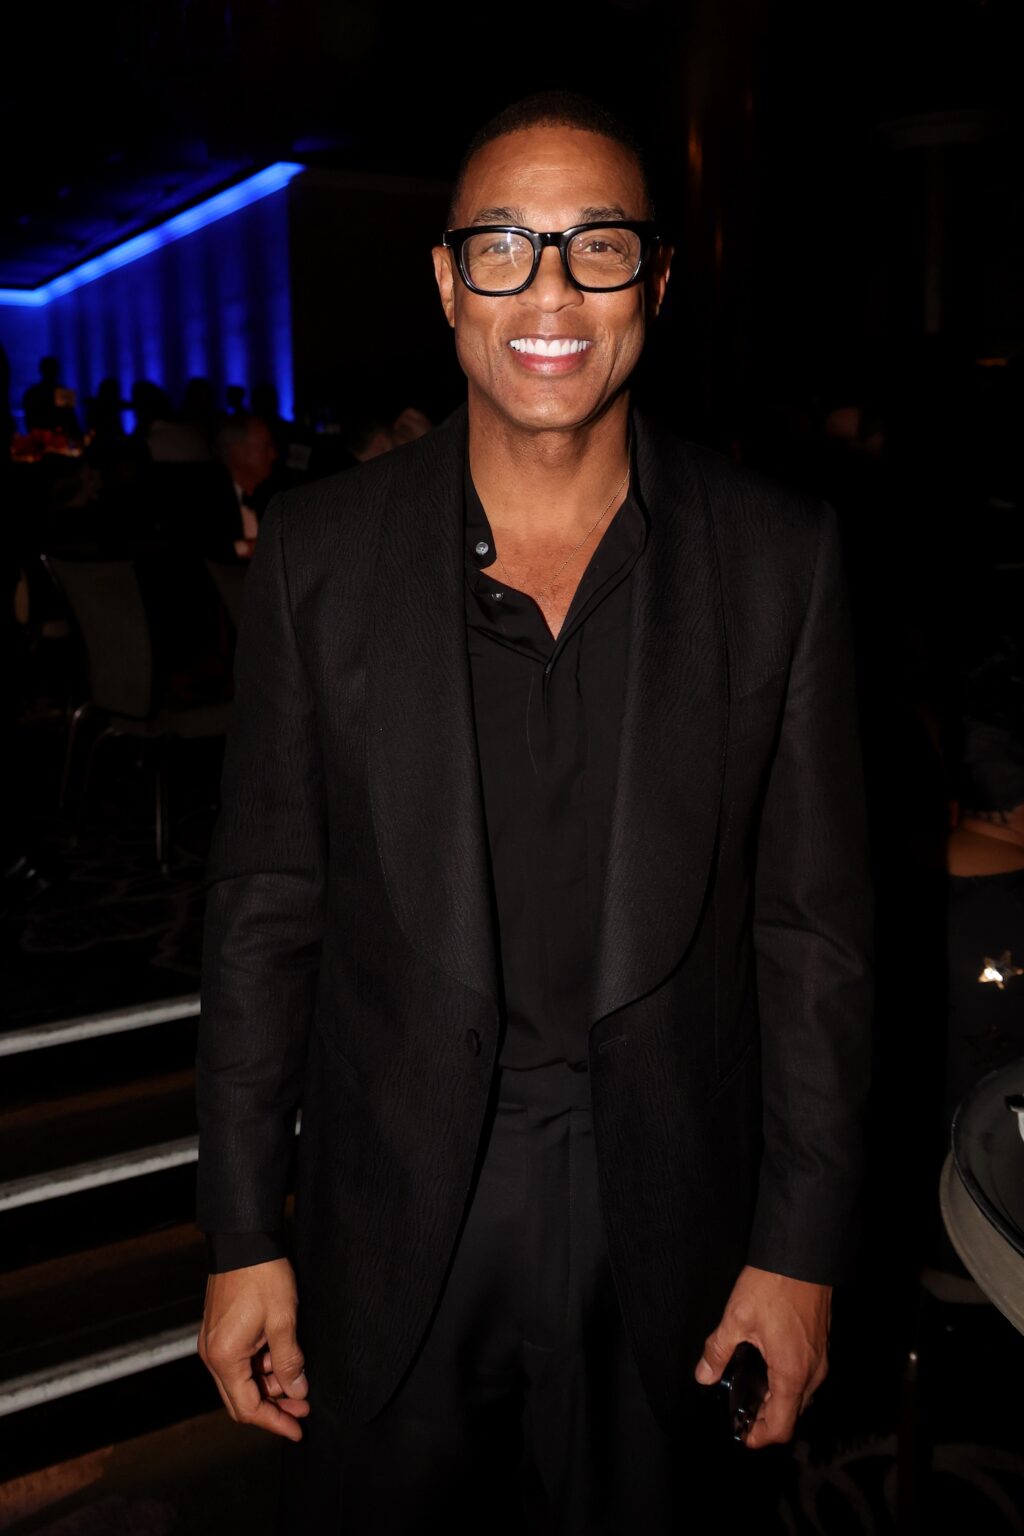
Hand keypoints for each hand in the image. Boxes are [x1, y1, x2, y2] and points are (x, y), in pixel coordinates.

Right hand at [197, 1257, 309, 1440]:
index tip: (298, 1428)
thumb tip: (297, 1391)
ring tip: (298, 1381)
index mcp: (224, 1358)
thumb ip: (289, 1361)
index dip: (275, 1421)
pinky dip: (260, 1368)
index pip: (248, 1408)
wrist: (243, 1240)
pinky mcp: (219, 1331)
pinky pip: (238, 1362)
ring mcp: (213, 1342)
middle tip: (303, 1409)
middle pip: (240, 1399)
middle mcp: (212, 1355)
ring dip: (268, 1385)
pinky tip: (282, 1360)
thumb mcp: (283, 1321)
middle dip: (273, 1407)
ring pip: (240, 1381)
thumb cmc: (262, 1277)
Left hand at [694, 1264, 830, 1447]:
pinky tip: (769, 1364)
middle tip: (743, 1411)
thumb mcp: (736, 1318)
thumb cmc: (773, 1284)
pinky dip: (789, 1381)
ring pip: (802, 1394)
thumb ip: (717, 1351)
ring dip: (780, 1399)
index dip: (762, 1437)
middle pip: (793, 1413)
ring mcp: (821, 1357)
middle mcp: (812, 1371)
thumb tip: (703, 1374)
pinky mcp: (822, 1343)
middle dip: (769, 1418)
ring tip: (754, 1389)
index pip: (782, 1426)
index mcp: (791, 1373)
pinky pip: (808, 1375)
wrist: (803, 1254)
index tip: (744, 1435)